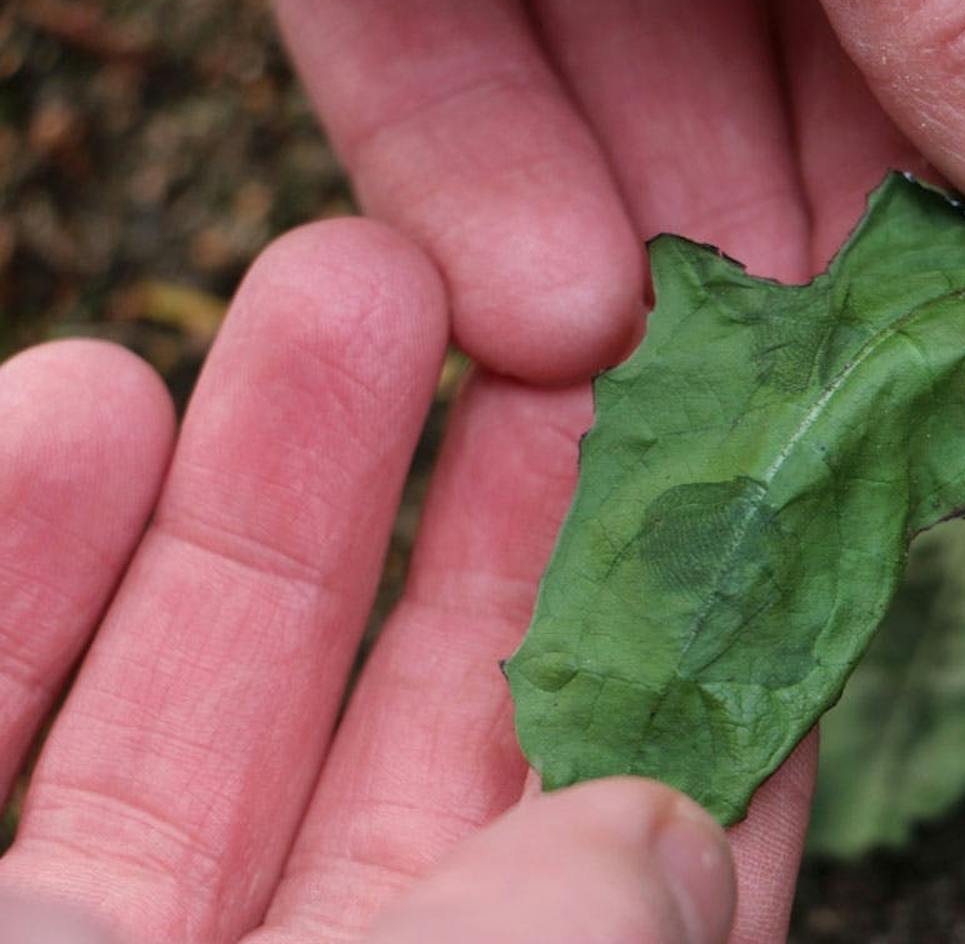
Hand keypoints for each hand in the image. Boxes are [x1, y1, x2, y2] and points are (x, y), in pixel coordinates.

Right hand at [0, 223, 800, 941]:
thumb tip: (693, 823)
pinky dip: (26, 546)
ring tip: (354, 272)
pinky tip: (90, 392)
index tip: (750, 478)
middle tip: (565, 324)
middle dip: (502, 501)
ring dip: (280, 468)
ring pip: (215, 681)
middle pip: (440, 718)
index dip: (698, 652)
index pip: (636, 833)